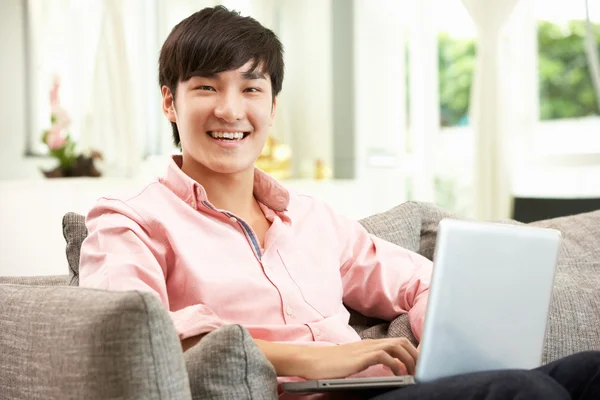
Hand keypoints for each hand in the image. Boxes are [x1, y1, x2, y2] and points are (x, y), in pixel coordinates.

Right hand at [297, 337, 417, 379]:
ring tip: (413, 373)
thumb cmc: (331, 364)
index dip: (412, 350)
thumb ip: (369, 360)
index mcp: (370, 344)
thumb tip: (388, 367)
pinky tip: (398, 374)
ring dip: (409, 359)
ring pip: (397, 346)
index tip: (421, 363)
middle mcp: (371, 343)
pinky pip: (384, 356)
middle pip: (402, 342)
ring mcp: (366, 349)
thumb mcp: (354, 361)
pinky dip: (395, 364)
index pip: (398, 341)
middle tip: (421, 371)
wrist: (312, 361)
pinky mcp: (361, 357)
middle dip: (416, 356)